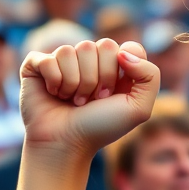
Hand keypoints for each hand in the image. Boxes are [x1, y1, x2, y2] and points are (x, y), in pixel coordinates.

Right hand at [19, 38, 159, 161]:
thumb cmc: (101, 127)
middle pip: (102, 45)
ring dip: (76, 83)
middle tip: (93, 99)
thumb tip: (124, 51)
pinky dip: (55, 81)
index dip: (122, 69)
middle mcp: (91, 61)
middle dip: (100, 78)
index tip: (113, 93)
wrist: (66, 144)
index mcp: (116, 67)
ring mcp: (64, 60)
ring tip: (74, 100)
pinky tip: (55, 94)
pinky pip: (50, 59)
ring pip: (73, 50)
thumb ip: (150, 76)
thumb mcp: (138, 108)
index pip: (130, 47)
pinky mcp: (38, 64)